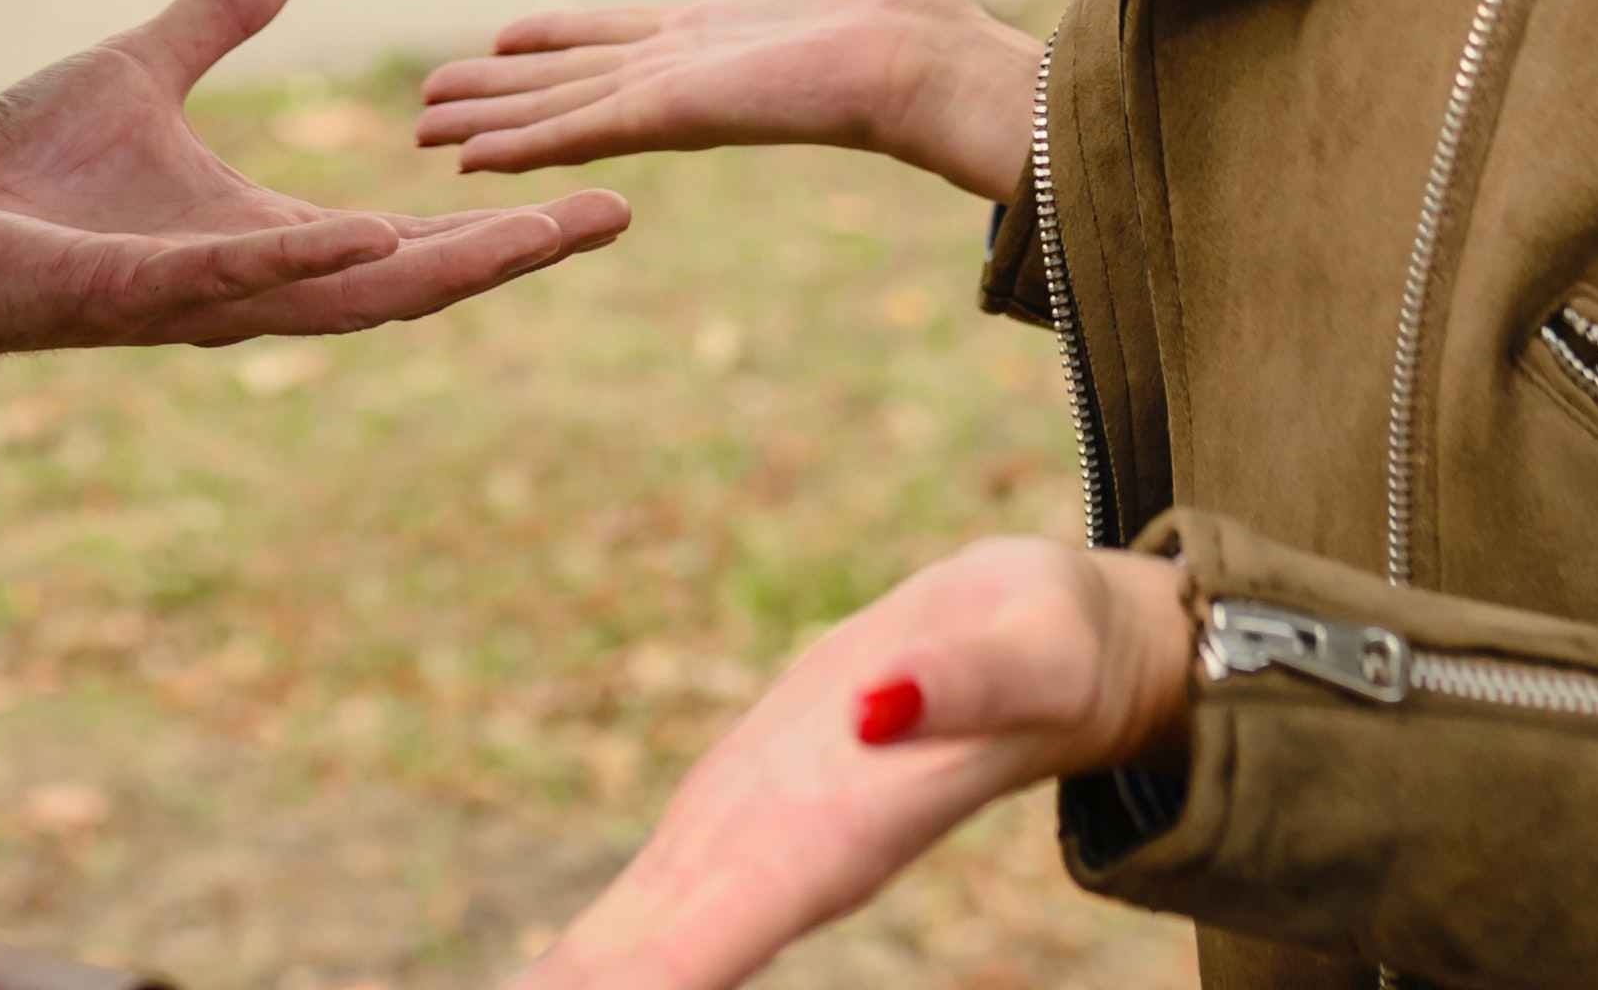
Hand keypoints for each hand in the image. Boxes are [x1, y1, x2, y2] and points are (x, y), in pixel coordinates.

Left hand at [0, 0, 633, 357]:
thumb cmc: (19, 169)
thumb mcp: (141, 69)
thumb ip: (217, 19)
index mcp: (265, 238)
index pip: (408, 239)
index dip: (500, 220)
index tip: (595, 193)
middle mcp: (250, 283)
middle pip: (408, 278)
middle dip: (509, 252)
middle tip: (609, 214)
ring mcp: (195, 297)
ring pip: (345, 293)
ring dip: (439, 266)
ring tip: (531, 234)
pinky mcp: (131, 294)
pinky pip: (231, 282)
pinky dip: (299, 261)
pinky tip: (365, 233)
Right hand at [415, 0, 1035, 202]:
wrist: (942, 64)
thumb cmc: (923, 10)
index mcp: (720, 34)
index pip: (617, 38)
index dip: (558, 38)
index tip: (505, 36)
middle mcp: (686, 73)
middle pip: (570, 80)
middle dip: (502, 92)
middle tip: (432, 102)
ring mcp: (675, 99)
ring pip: (559, 109)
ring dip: (491, 122)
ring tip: (425, 131)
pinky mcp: (674, 117)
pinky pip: (580, 128)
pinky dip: (520, 143)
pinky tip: (468, 157)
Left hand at [522, 539, 1194, 989]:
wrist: (1042, 642)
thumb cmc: (1053, 649)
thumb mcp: (1029, 651)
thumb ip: (961, 685)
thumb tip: (879, 706)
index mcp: (839, 836)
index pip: (715, 933)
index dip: (645, 981)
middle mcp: (784, 863)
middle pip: (658, 964)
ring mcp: (751, 843)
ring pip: (636, 942)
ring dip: (571, 983)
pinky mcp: (734, 806)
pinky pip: (647, 897)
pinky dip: (588, 955)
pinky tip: (544, 986)